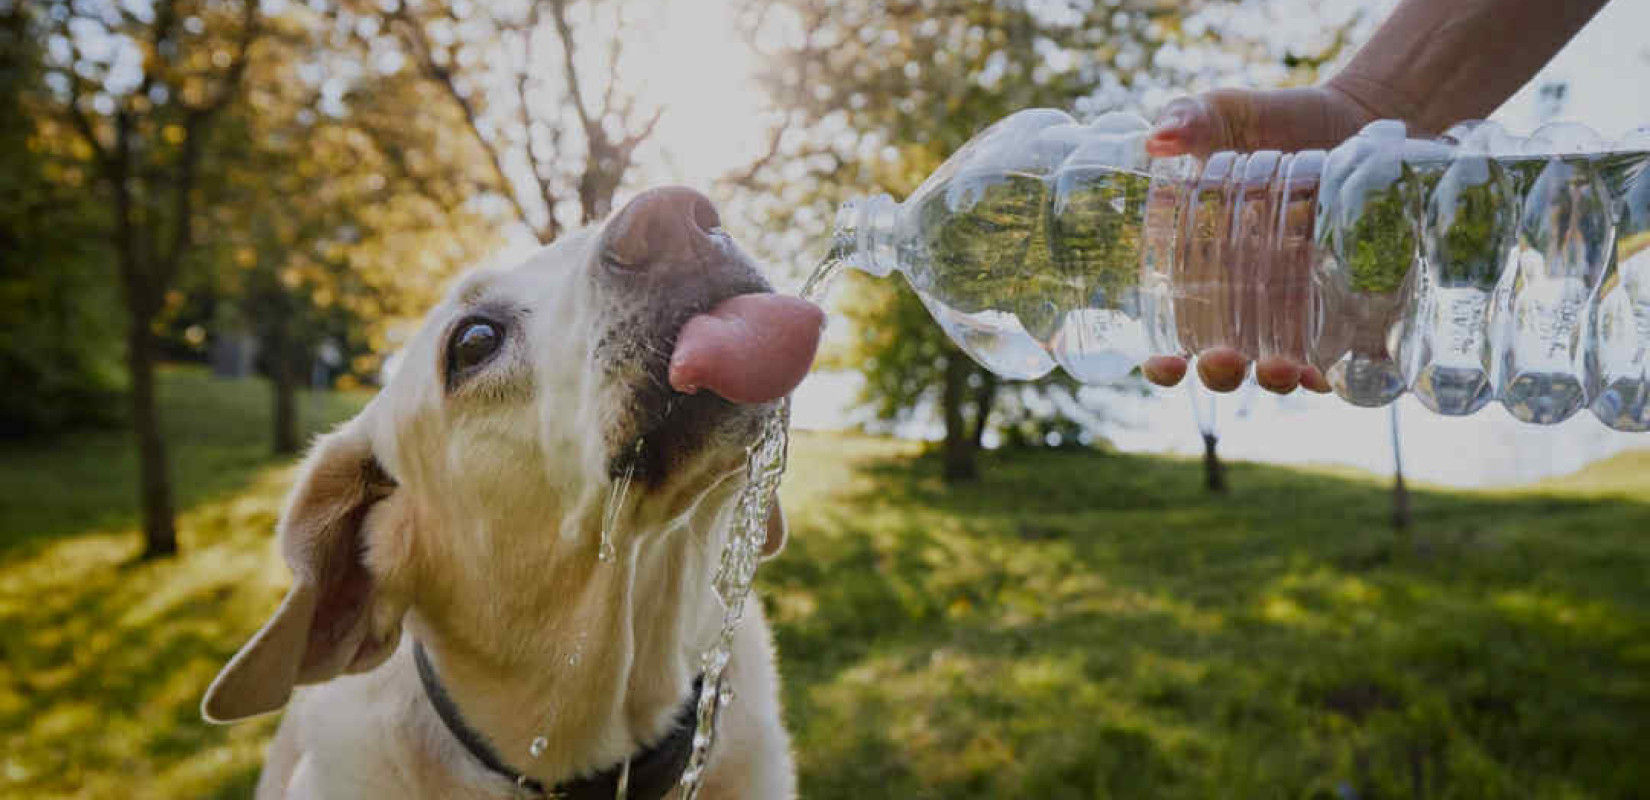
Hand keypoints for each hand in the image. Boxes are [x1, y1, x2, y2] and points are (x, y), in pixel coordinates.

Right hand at [1140, 85, 1382, 394]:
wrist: (1359, 116)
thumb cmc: (1276, 121)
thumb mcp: (1226, 114)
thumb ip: (1189, 119)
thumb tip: (1157, 139)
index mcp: (1200, 270)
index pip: (1171, 333)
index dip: (1162, 362)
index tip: (1163, 365)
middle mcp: (1246, 302)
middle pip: (1224, 363)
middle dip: (1222, 373)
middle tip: (1223, 359)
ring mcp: (1299, 308)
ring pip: (1282, 368)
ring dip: (1278, 379)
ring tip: (1282, 370)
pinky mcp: (1350, 303)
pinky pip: (1343, 354)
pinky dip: (1339, 372)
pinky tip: (1334, 373)